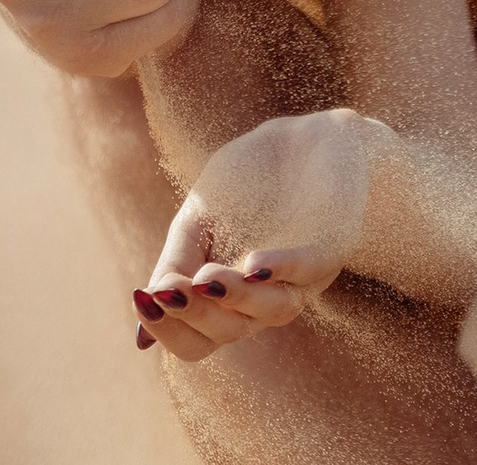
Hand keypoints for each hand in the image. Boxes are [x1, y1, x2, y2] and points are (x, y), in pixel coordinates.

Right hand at [134, 109, 382, 360]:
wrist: (304, 135)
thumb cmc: (246, 181)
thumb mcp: (198, 219)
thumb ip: (175, 266)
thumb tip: (143, 340)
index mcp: (228, 298)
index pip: (197, 341)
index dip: (169, 331)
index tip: (144, 300)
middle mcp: (266, 296)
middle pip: (230, 332)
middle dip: (197, 314)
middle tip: (172, 290)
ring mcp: (303, 274)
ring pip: (275, 309)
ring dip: (238, 297)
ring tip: (208, 279)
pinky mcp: (333, 242)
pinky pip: (312, 266)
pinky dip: (284, 267)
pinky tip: (255, 264)